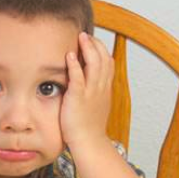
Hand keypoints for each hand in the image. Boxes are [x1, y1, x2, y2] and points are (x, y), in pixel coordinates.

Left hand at [60, 32, 113, 146]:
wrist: (89, 142)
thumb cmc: (89, 127)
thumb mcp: (95, 106)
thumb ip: (93, 93)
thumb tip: (87, 86)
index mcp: (105, 89)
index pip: (108, 63)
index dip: (102, 50)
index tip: (93, 42)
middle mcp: (100, 88)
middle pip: (104, 59)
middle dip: (96, 45)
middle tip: (85, 35)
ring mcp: (91, 92)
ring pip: (95, 64)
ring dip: (88, 49)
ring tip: (81, 38)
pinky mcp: (78, 98)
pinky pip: (78, 78)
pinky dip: (75, 65)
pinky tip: (70, 55)